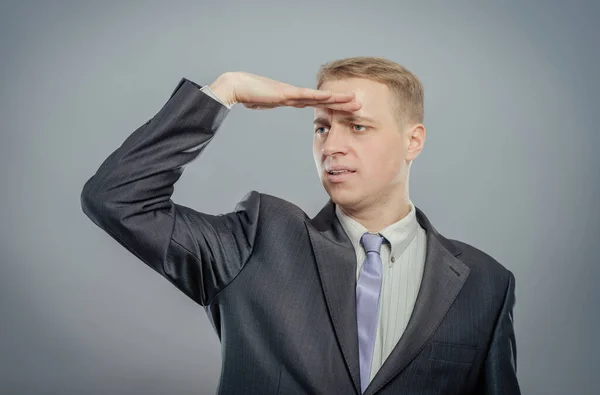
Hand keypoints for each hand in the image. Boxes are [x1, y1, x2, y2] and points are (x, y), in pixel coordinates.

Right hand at [209, 72, 360, 111]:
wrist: (236, 86)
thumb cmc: (246, 93)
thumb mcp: (260, 102)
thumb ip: (264, 103)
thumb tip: (260, 105)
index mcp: (291, 99)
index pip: (316, 103)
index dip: (331, 106)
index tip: (344, 109)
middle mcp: (295, 95)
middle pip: (323, 99)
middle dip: (341, 103)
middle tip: (359, 104)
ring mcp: (293, 93)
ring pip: (320, 97)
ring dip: (338, 99)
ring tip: (354, 100)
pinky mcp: (287, 93)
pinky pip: (308, 96)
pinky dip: (322, 96)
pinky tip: (334, 96)